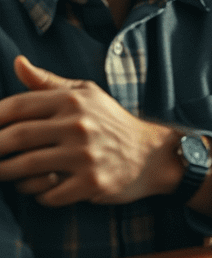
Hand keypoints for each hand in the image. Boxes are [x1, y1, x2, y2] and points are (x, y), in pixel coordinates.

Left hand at [0, 56, 176, 206]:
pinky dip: (37, 195)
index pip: (18, 106)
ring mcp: (85, 155)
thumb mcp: (86, 94)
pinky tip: (41, 189)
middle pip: (16, 138)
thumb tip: (17, 62)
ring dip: (6, 174)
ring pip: (25, 169)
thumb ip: (48, 82)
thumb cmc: (110, 122)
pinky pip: (46, 194)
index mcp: (74, 100)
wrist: (150, 153)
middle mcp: (79, 125)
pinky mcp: (91, 183)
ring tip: (4, 173)